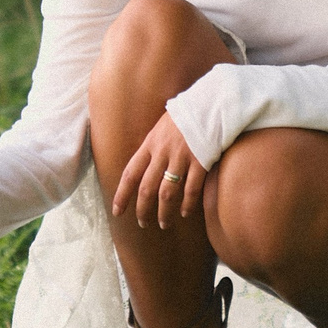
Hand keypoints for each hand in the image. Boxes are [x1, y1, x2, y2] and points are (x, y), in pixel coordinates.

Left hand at [110, 111, 210, 228]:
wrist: (210, 103)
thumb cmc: (185, 116)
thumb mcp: (161, 128)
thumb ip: (153, 148)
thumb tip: (144, 169)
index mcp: (150, 144)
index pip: (130, 174)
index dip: (122, 195)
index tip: (117, 211)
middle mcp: (163, 153)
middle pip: (147, 189)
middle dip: (143, 210)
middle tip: (142, 223)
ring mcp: (182, 158)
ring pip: (167, 193)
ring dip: (164, 212)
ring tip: (164, 224)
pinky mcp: (201, 161)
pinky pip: (191, 189)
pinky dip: (187, 203)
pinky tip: (185, 212)